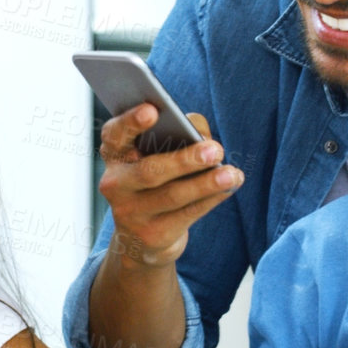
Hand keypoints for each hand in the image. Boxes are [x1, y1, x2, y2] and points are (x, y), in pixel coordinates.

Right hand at [98, 107, 240, 268]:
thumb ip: (178, 132)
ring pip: (172, 196)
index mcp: (115, 154)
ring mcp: (131, 214)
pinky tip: (230, 187)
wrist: (142, 237)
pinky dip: (211, 199)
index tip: (152, 110)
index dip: (131, 122)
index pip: (115, 134)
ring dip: (206, 183)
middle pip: (150, 170)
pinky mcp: (152, 236)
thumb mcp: (156, 154)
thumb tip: (202, 134)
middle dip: (184, 160)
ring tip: (232, 174)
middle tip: (215, 149)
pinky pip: (187, 215)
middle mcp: (115, 184)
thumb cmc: (156, 179)